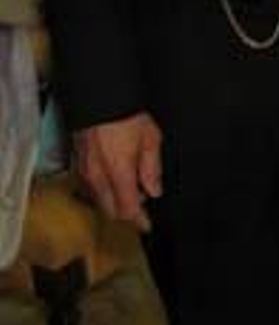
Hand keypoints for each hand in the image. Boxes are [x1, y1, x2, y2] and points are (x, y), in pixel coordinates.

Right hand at [73, 112, 162, 232]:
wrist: (100, 99)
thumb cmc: (127, 116)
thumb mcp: (151, 140)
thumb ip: (152, 169)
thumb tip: (154, 191)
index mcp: (119, 173)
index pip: (127, 209)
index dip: (138, 220)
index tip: (147, 225)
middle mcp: (98, 177)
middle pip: (111, 210)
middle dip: (127, 212)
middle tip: (142, 202)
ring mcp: (86, 172)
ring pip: (100, 200)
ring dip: (115, 200)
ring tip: (132, 186)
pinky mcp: (78, 164)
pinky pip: (91, 187)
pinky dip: (105, 190)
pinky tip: (117, 178)